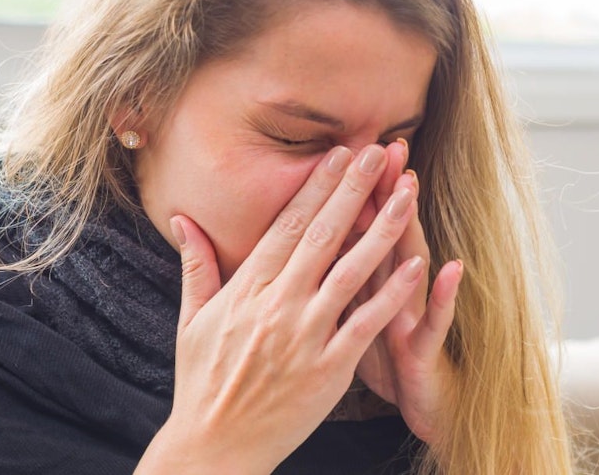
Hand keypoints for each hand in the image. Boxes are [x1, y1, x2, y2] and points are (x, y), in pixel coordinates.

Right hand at [135, 145, 424, 473]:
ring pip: (350, 271)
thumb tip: (182, 219)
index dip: (316, 187)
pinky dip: (391, 294)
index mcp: (246, 289)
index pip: (286, 225)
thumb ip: (195, 265)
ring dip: (382, 229)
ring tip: (407, 193)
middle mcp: (277, 305)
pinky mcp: (329, 369)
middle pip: (321, 236)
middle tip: (378, 153)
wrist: (215, 446)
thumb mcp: (191, 320)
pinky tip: (416, 265)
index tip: (339, 154)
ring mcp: (304, 336)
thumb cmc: (203, 381)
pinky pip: (366, 324)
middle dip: (353, 190)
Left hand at [352, 140, 462, 446]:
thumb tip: (304, 250)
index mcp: (360, 285)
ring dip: (409, 228)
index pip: (350, 232)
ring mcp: (410, 317)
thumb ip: (334, 281)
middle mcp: (389, 292)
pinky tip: (451, 269)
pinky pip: (435, 322)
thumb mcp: (350, 320)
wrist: (420, 409)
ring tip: (409, 188)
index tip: (338, 148)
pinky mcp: (425, 350)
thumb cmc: (382, 363)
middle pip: (381, 235)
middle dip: (378, 191)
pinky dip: (442, 297)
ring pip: (409, 267)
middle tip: (381, 145)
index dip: (345, 194)